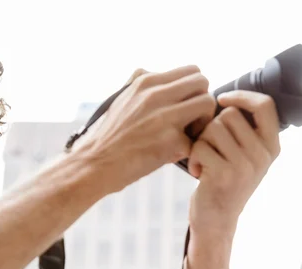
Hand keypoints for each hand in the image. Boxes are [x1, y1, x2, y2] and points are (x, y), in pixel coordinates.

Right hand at [72, 65, 216, 194]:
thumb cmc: (107, 136)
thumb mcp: (120, 98)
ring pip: (207, 104)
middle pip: (202, 82)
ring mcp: (165, 118)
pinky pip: (196, 139)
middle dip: (202, 101)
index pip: (191, 71)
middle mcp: (156, 95)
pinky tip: (174, 156)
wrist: (94, 164)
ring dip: (203, 121)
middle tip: (191, 121)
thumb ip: (138, 83)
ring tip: (187, 136)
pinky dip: (188, 150)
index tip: (185, 105)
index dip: (194, 89)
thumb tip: (151, 72)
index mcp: (145, 82)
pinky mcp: (171, 142)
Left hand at [188, 90, 280, 233]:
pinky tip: (198, 172)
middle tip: (208, 148)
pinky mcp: (224, 175)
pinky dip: (192, 158)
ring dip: (200, 143)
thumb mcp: (244, 157)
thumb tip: (221, 99)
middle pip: (229, 115)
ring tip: (204, 161)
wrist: (216, 220)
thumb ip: (243, 132)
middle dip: (210, 127)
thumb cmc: (224, 181)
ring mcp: (245, 165)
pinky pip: (199, 147)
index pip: (265, 105)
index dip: (242, 96)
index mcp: (271, 146)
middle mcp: (262, 155)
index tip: (221, 99)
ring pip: (212, 129)